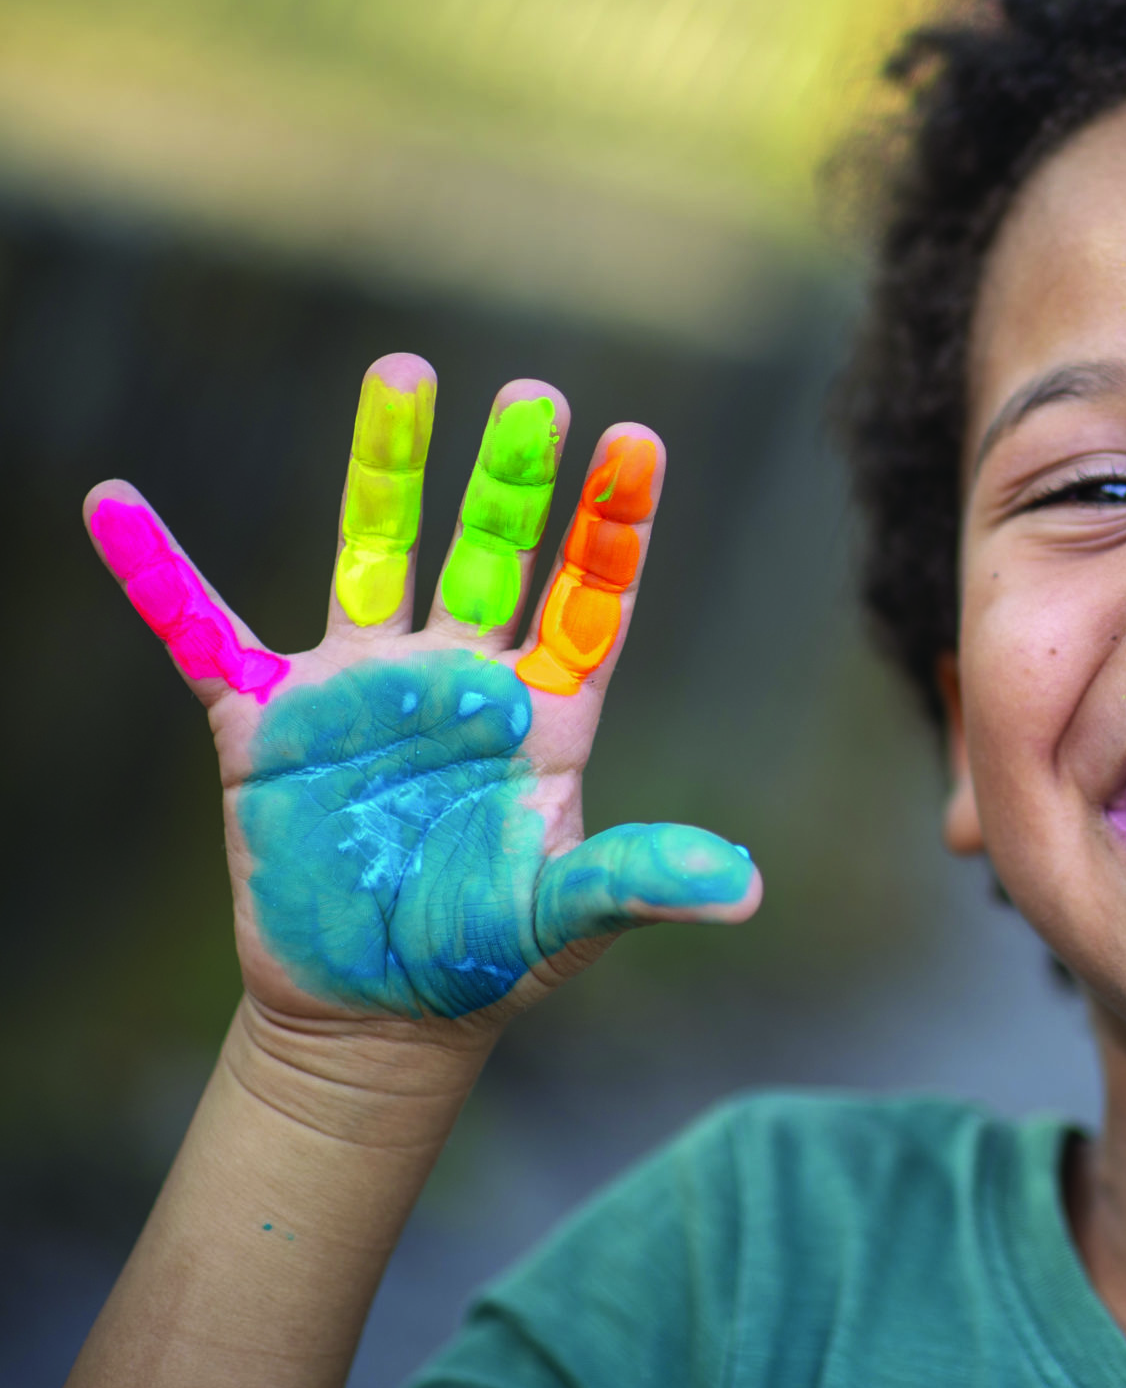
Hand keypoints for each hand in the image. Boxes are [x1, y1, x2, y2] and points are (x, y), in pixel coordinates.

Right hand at [83, 354, 760, 1040]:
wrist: (378, 1015)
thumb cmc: (489, 957)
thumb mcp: (570, 919)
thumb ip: (642, 882)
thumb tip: (746, 893)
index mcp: (545, 710)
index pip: (590, 596)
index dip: (612, 523)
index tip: (639, 440)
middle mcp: (459, 678)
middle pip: (490, 552)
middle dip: (509, 476)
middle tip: (533, 393)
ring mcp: (362, 692)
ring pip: (374, 556)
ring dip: (384, 470)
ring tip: (400, 372)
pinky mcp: (268, 727)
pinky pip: (201, 635)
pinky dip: (157, 573)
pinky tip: (116, 502)